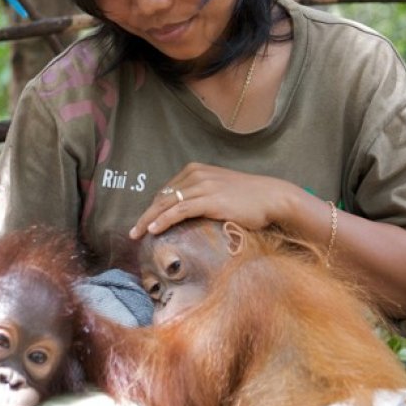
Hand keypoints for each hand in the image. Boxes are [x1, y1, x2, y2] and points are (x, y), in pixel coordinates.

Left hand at [129, 163, 298, 239]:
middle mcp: (196, 174)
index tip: (144, 222)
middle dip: (146, 214)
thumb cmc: (249, 199)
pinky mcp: (209, 199)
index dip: (153, 208)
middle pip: (162, 197)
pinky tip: (154, 230)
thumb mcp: (219, 191)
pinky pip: (179, 210)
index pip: (166, 191)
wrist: (272, 197)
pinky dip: (164, 220)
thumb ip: (201, 196)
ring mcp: (202, 186)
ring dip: (149, 220)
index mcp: (196, 170)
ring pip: (166, 204)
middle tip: (133, 231)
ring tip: (137, 234)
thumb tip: (186, 213)